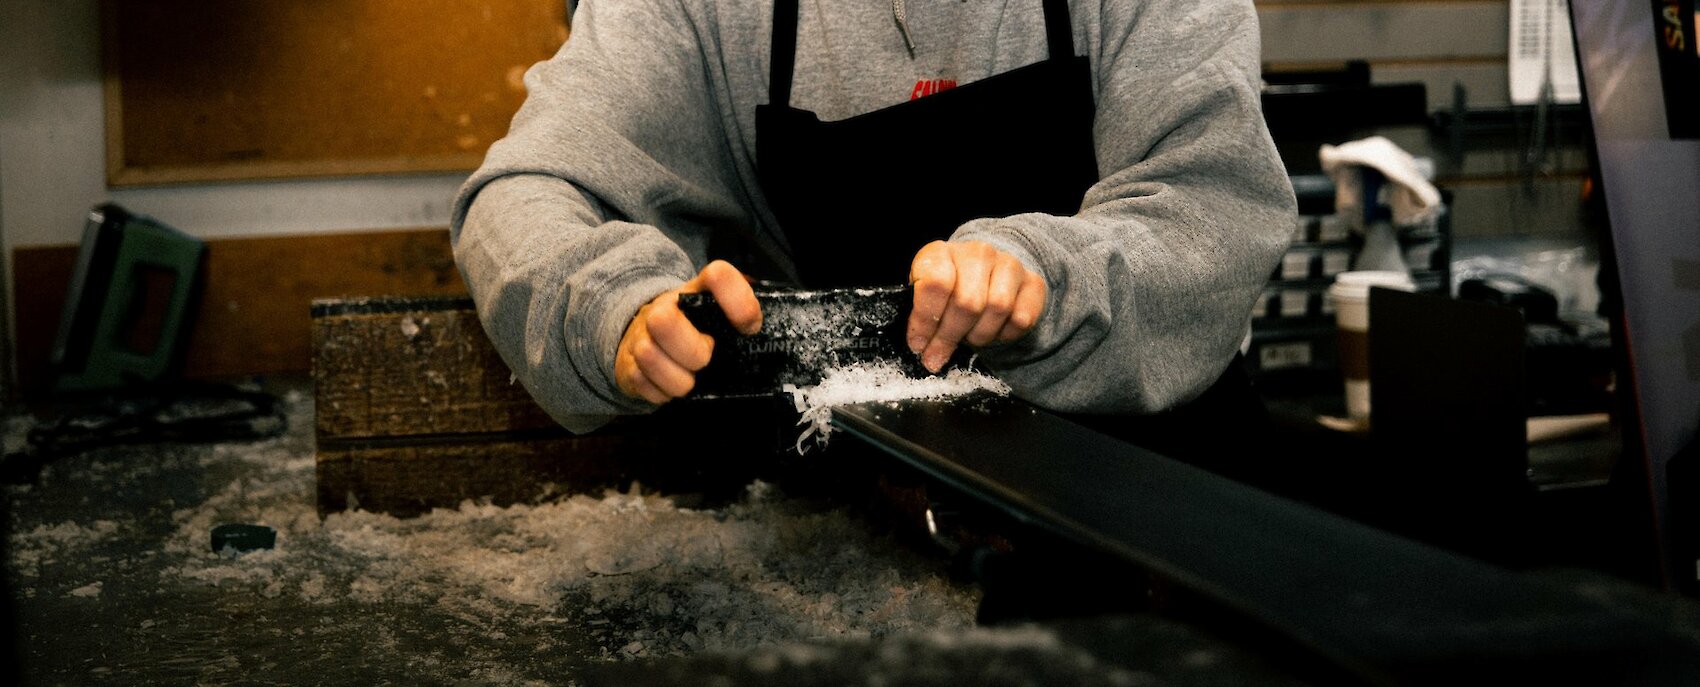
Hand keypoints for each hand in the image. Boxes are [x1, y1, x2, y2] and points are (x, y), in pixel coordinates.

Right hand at [615, 260, 760, 403]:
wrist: (643, 335)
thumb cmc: (693, 329)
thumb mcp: (716, 317)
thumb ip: (739, 315)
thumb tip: (764, 330)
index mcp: (696, 291)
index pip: (718, 276)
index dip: (738, 301)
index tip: (749, 328)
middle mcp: (663, 307)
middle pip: (663, 320)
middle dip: (692, 351)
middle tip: (705, 360)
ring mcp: (640, 334)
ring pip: (649, 355)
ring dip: (679, 379)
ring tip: (690, 378)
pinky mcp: (627, 364)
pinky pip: (640, 381)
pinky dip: (662, 392)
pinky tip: (671, 385)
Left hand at [906, 240, 1045, 372]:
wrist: (987, 275)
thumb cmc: (948, 292)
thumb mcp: (923, 298)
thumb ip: (920, 316)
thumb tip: (920, 346)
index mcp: (941, 252)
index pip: (936, 283)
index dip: (925, 320)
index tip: (919, 344)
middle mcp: (977, 252)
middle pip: (968, 302)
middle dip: (950, 337)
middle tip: (938, 356)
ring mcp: (1009, 264)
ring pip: (998, 308)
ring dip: (979, 335)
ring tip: (968, 338)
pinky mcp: (1033, 282)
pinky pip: (1022, 319)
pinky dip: (1005, 335)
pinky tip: (993, 332)